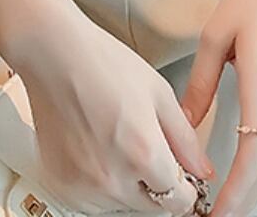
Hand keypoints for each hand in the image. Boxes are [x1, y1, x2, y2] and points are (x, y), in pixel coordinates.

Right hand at [9, 2, 215, 215]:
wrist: (54, 53)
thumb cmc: (102, 62)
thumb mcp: (158, 92)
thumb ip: (185, 138)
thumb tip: (201, 168)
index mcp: (143, 154)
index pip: (180, 201)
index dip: (186, 186)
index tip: (181, 174)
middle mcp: (112, 178)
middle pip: (152, 206)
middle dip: (156, 182)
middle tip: (144, 144)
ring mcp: (83, 185)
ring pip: (121, 203)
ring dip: (127, 184)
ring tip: (116, 139)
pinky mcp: (60, 183)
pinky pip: (92, 198)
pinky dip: (99, 182)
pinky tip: (96, 146)